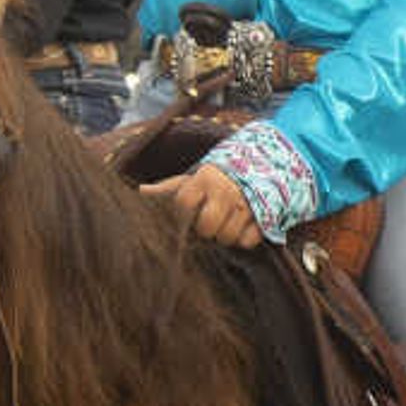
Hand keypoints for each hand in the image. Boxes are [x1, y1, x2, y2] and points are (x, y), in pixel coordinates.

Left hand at [144, 162, 264, 247]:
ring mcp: (247, 204)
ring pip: (227, 237)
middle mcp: (226, 191)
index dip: (183, 214)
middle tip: (208, 222)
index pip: (184, 205)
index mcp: (205, 178)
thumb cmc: (215, 178)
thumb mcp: (192, 178)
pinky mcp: (264, 217)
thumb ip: (168, 188)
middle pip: (206, 228)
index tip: (188, 212)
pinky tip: (241, 227)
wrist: (261, 164)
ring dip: (224, 235)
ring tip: (225, 224)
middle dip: (205, 229)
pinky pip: (247, 241)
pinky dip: (243, 238)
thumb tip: (141, 191)